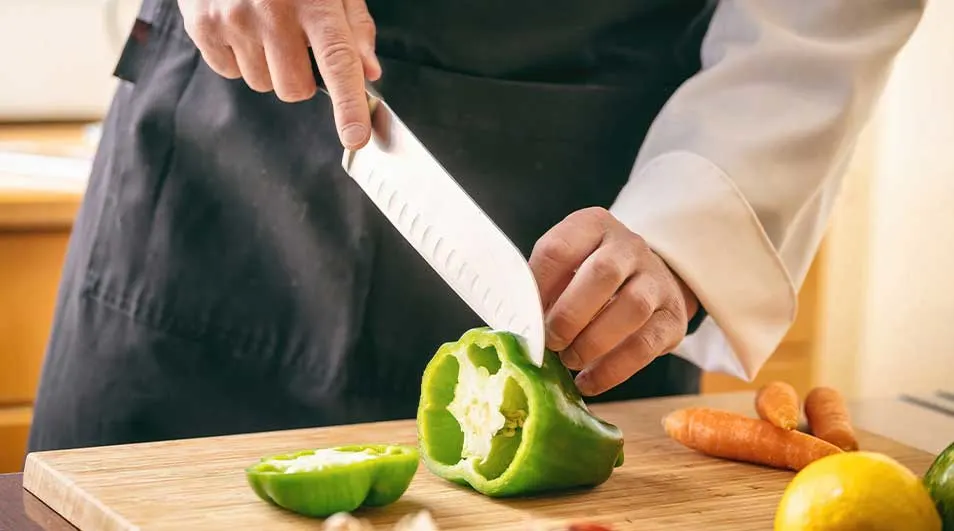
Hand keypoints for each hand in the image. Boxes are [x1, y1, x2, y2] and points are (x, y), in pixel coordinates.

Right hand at [179, 0, 380, 148]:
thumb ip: (355, 25)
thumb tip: (369, 71)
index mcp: (314, 2)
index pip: (337, 63)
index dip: (348, 105)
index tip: (356, 137)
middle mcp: (272, 13)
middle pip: (294, 89)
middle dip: (300, 78)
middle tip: (296, 44)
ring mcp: (234, 21)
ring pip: (262, 84)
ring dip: (268, 66)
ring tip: (264, 26)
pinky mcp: (202, 26)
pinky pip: (229, 72)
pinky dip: (238, 58)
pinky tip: (241, 26)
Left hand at [529, 207, 699, 395]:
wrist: (648, 279)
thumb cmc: (589, 277)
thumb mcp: (565, 267)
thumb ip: (543, 288)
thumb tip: (519, 327)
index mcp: (592, 226)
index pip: (559, 249)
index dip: (539, 286)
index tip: (526, 316)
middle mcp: (629, 246)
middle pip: (602, 274)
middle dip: (570, 315)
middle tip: (550, 342)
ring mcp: (656, 279)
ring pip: (632, 307)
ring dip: (593, 341)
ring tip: (570, 360)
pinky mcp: (673, 316)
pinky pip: (646, 345)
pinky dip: (613, 369)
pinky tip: (589, 381)